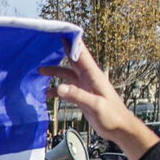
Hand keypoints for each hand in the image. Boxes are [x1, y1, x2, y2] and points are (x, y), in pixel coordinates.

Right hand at [40, 43, 158, 159]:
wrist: (119, 129)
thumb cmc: (112, 116)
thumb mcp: (95, 105)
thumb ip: (77, 95)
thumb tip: (58, 88)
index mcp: (93, 75)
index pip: (81, 53)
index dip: (72, 41)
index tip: (61, 31)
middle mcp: (88, 77)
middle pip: (73, 59)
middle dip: (61, 50)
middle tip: (47, 42)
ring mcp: (85, 86)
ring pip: (67, 74)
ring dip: (55, 71)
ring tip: (40, 70)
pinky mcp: (82, 96)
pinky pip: (67, 89)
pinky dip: (57, 89)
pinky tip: (47, 94)